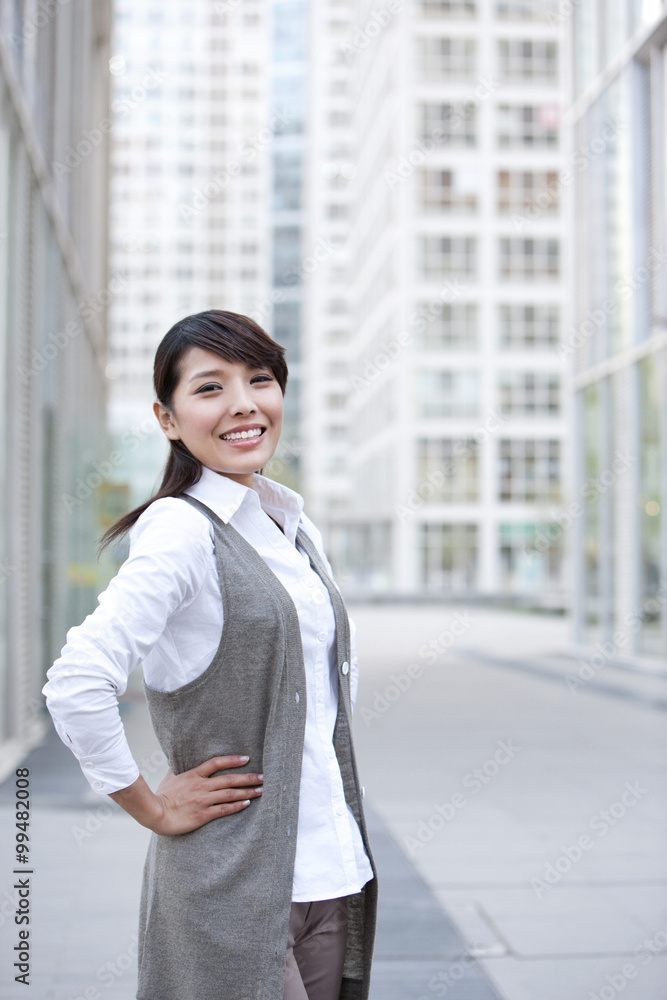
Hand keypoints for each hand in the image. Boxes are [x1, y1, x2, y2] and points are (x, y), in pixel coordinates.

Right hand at [109, 755, 262, 834]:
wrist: (155, 813)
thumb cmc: (161, 795)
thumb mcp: (170, 777)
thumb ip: (178, 768)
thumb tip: (178, 759)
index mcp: (194, 775)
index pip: (217, 763)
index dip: (233, 760)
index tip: (247, 759)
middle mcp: (202, 786)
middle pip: (229, 779)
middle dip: (248, 778)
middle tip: (263, 777)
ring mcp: (204, 800)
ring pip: (230, 794)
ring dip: (247, 792)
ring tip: (260, 790)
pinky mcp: (204, 814)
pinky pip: (224, 809)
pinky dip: (237, 805)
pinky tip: (247, 803)